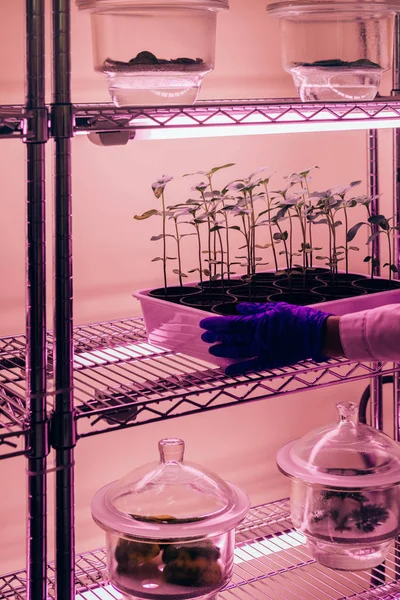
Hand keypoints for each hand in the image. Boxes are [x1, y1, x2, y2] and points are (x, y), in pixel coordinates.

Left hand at [200, 301, 331, 375]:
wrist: (316, 334)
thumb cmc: (298, 317)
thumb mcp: (276, 307)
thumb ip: (255, 309)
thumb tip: (239, 309)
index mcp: (258, 322)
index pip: (231, 323)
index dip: (215, 324)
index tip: (204, 324)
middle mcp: (258, 337)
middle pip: (231, 337)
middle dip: (216, 337)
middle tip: (204, 337)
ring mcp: (263, 350)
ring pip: (238, 351)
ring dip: (223, 350)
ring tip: (212, 350)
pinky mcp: (270, 361)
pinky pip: (251, 366)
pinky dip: (238, 369)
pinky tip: (227, 370)